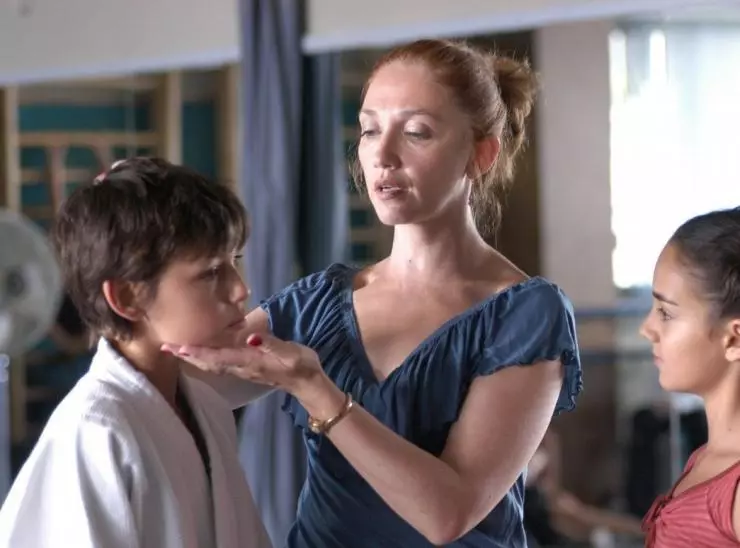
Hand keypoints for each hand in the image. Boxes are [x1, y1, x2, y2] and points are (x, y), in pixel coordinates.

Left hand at [162, 333, 342, 415]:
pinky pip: (220, 363)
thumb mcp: (291, 353)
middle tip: (165, 347)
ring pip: (212, 364)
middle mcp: (242, 367)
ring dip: (193, 358)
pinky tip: (200, 354)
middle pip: (208, 362)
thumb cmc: (302, 367)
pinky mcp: (247, 368)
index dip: (197, 352)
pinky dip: (205, 358)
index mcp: (249, 362)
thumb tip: (251, 337)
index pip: (218, 357)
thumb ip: (272, 345)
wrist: (309, 384)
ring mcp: (243, 369)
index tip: (177, 347)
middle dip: (187, 356)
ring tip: (176, 350)